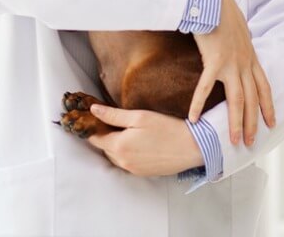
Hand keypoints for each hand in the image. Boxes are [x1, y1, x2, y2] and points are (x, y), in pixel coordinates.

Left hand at [85, 104, 202, 176]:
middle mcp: (123, 161)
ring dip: (114, 145)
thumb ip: (113, 115)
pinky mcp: (142, 173)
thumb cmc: (166, 128)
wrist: (191, 147)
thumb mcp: (139, 116)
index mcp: (119, 146)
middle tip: (110, 120)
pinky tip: (136, 143)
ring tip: (124, 131)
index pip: (95, 138)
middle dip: (104, 135)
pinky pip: (126, 162)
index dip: (91, 127)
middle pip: (104, 148)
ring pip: (115, 156)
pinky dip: (125, 153)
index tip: (91, 118)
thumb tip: (93, 110)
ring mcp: (133, 169)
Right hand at [190, 0, 274, 145]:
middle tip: (251, 143)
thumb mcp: (238, 28)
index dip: (269, 106)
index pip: (264, 87)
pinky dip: (199, 104)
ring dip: (236, 122)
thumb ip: (240, 42)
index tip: (272, 123)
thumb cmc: (222, 9)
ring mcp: (231, 63)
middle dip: (254, 123)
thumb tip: (238, 44)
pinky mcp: (214, 60)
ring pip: (237, 100)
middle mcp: (244, 63)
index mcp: (251, 56)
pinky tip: (194, 119)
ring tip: (235, 140)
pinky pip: (205, 88)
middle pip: (252, 99)